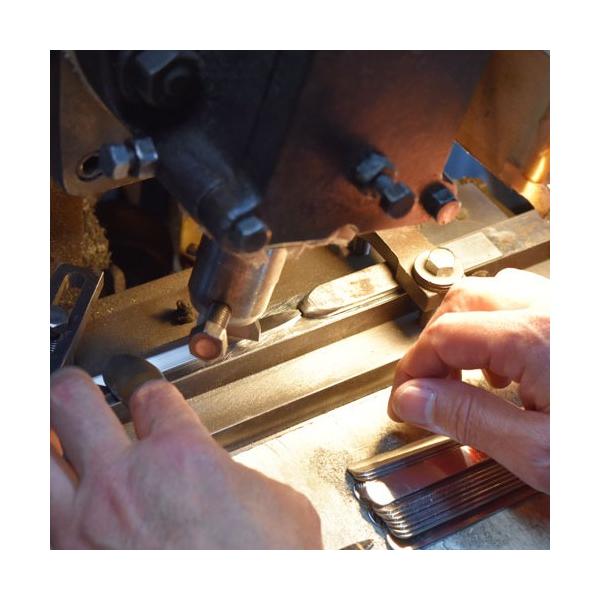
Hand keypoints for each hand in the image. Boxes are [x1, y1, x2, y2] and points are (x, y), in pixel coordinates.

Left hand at [50, 367, 321, 548]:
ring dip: (45, 439)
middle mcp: (124, 484)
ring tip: (53, 434)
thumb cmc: (265, 570)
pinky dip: (49, 503)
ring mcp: (87, 528)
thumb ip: (242, 478)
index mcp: (180, 457)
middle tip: (75, 387)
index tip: (140, 387)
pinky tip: (60, 501)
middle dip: (71, 386)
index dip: (143, 381)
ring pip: (37, 457)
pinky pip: (41, 522)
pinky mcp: (70, 570)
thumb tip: (234, 483)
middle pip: (71, 400)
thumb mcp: (280, 506)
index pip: (148, 393)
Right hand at [388, 268, 548, 492]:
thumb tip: (411, 399)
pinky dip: (495, 326)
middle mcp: (553, 309)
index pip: (443, 337)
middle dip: (431, 344)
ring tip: (460, 374)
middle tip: (423, 387)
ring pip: (490, 292)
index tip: (401, 401)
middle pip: (461, 301)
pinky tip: (503, 364)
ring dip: (462, 329)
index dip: (411, 369)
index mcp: (537, 336)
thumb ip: (470, 418)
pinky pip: (522, 301)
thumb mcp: (541, 451)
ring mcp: (568, 308)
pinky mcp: (577, 318)